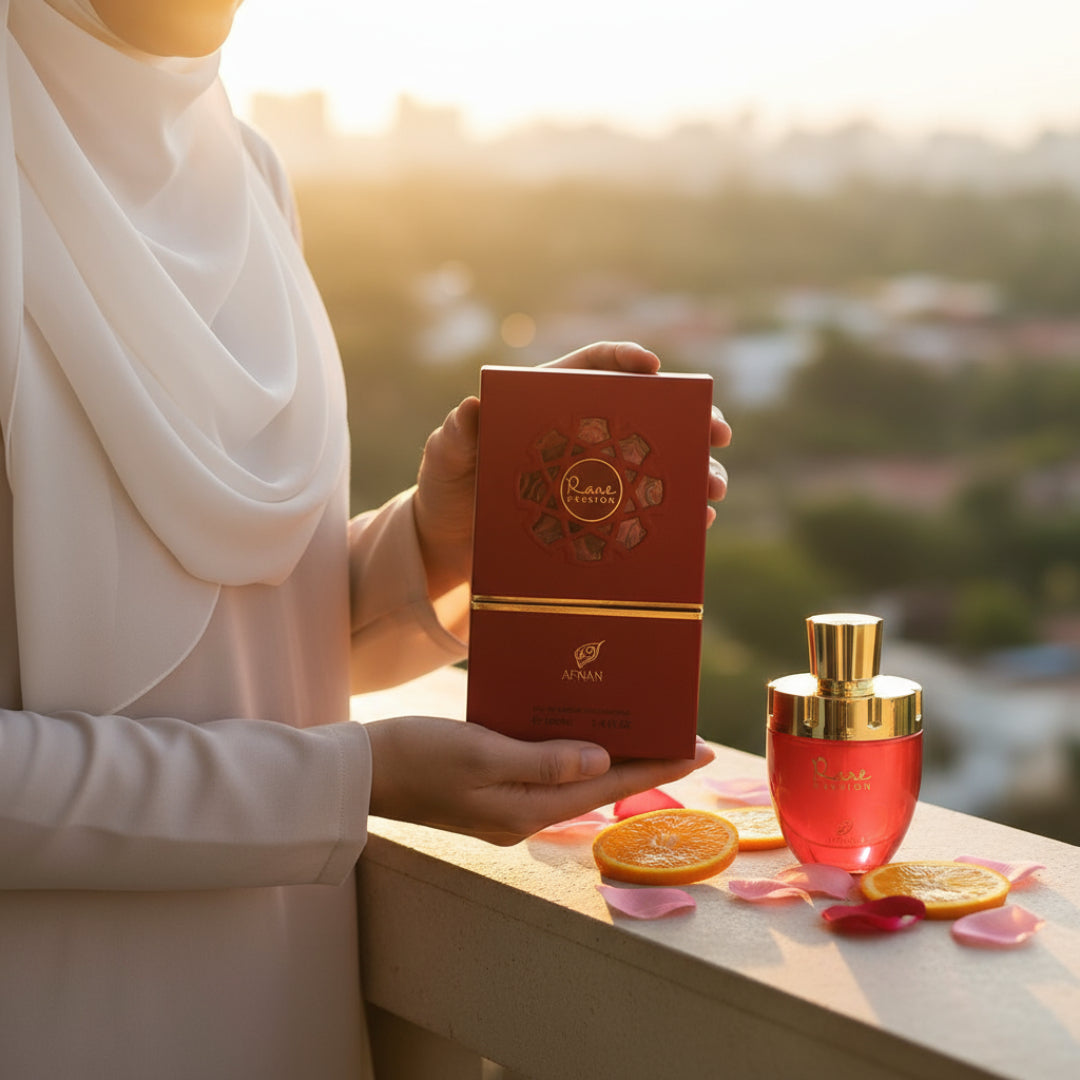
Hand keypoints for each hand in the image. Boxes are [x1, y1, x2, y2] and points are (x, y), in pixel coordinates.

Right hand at [365, 715, 715, 844]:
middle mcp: (523, 814)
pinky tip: (579, 731)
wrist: (358, 771)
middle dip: (643, 762)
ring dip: (610, 756)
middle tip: (683, 736)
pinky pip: (545, 772)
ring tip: (644, 731)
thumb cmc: (414, 756)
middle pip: (598, 785)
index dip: (658, 766)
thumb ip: (543, 760)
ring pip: (573, 779)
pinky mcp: (490, 790)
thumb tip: (601, 761)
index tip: (700, 749)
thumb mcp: (480, 753)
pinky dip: (570, 752)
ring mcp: (506, 805)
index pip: (608, 785)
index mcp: (525, 810)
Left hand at [412, 341, 732, 598]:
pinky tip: (700, 520)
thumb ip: (456, 434)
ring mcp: (593, 476)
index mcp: (547, 404)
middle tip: (716, 432)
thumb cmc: (446, 488)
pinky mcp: (598, 516)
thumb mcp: (445, 458)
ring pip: (655, 464)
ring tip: (712, 486)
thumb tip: (471, 408)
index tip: (653, 367)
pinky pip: (646, 509)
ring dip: (692, 472)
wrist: (448, 546)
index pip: (591, 368)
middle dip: (686, 419)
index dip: (624, 360)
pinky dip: (675, 513)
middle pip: (642, 415)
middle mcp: (579, 435)